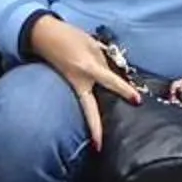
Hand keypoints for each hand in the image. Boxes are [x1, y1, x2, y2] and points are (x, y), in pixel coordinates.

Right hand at [28, 15, 141, 148]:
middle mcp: (79, 81)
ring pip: (85, 107)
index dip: (125, 90)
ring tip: (99, 140)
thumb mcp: (92, 44)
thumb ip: (104, 60)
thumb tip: (114, 75)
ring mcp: (71, 85)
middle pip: (89, 109)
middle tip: (99, 146)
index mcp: (87, 67)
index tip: (137, 101)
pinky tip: (95, 120)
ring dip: (93, 122)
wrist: (44, 35)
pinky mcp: (68, 85)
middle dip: (95, 128)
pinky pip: (82, 99)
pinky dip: (89, 109)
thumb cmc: (70, 36)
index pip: (110, 81)